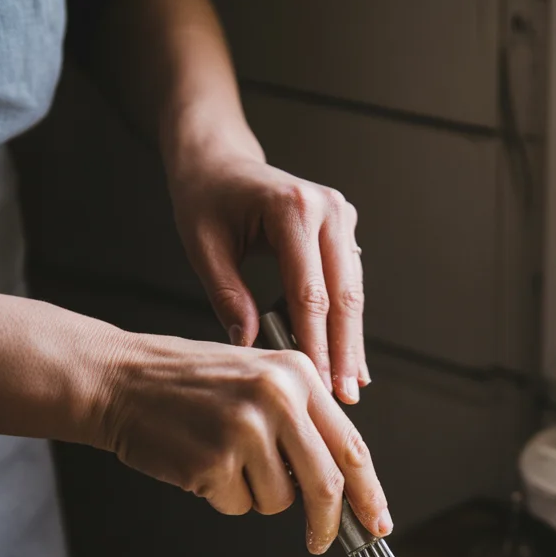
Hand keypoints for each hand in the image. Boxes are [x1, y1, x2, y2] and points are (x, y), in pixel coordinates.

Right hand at [101, 332, 389, 552]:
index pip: (351, 446)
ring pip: (279, 502)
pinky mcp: (213, 461)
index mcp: (297, 374)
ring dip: (256, 497)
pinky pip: (238, 506)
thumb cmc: (189, 384)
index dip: (369, 494)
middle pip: (326, 485)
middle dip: (326, 523)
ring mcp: (245, 430)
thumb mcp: (259, 379)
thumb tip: (343, 488)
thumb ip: (304, 423)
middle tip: (320, 541)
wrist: (119, 379)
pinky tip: (200, 463)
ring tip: (224, 459)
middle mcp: (277, 398)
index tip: (377, 523)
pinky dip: (223, 497)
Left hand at [167, 147, 368, 404]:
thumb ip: (228, 296)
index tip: (315, 384)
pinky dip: (344, 322)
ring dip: (350, 342)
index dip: (315, 344)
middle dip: (343, 351)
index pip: (310, 293)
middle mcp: (327, 209)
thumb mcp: (203, 246)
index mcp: (293, 208)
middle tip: (344, 397)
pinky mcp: (343, 230)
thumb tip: (250, 347)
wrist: (220, 159)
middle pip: (343, 296)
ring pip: (352, 293)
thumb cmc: (206, 197)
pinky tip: (346, 358)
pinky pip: (348, 284)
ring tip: (348, 386)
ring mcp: (341, 217)